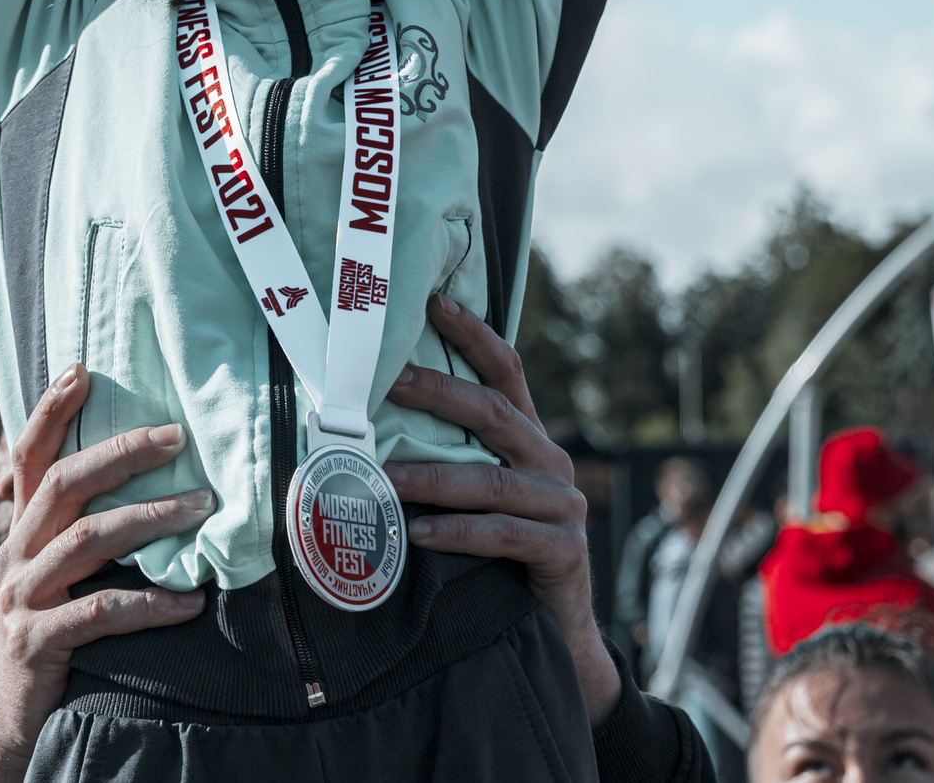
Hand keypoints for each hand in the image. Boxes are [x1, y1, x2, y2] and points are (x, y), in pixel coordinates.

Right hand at [0, 364, 208, 782]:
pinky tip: (189, 601)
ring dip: (147, 518)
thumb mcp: (51, 576)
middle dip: (120, 453)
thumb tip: (137, 483)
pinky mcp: (36, 642)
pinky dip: (148, 603)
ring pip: (84, 540)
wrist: (7, 725)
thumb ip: (77, 531)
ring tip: (200, 507)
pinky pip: (97, 612)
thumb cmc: (46, 639)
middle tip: (176, 435)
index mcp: (19, 532)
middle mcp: (14, 554)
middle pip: (61, 483)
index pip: (27, 457)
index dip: (50, 411)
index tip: (82, 370)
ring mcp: (21, 598)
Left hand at [385, 293, 621, 723]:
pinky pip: (503, 534)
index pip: (507, 373)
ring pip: (490, 480)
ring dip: (430, 477)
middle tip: (384, 382)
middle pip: (494, 413)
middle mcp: (551, 462)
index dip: (474, 334)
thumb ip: (448, 460)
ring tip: (381, 478)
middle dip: (436, 392)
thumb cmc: (500, 558)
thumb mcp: (478, 499)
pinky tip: (417, 534)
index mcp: (530, 440)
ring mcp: (563, 506)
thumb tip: (369, 428)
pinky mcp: (564, 550)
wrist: (555, 633)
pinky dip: (457, 532)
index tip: (434, 300)